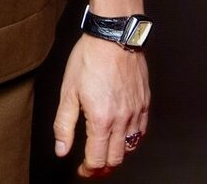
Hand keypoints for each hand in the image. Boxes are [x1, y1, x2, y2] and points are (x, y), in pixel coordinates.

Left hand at [51, 34, 149, 177]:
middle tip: (92, 168)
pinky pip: (141, 131)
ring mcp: (136, 112)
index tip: (81, 170)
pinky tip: (124, 137)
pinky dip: (132, 140)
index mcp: (101, 120)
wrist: (113, 36)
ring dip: (117, 156)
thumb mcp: (68, 91)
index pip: (96, 159)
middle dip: (102, 168)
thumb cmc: (89, 58)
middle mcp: (121, 120)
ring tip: (106, 154)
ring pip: (130, 147)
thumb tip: (61, 149)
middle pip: (115, 159)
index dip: (87, 170)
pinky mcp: (144, 102)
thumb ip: (64, 124)